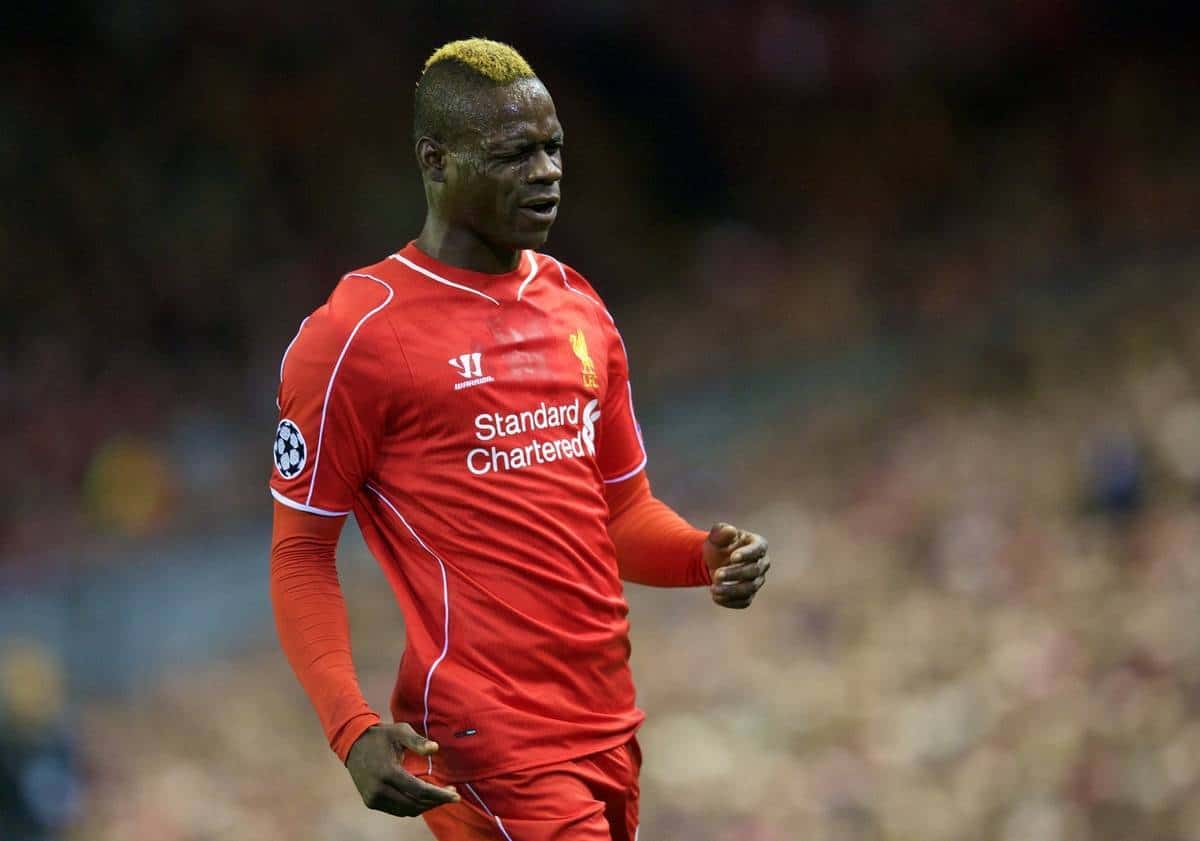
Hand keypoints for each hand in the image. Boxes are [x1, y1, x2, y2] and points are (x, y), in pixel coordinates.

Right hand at [345, 723, 461, 816]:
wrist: (353, 743)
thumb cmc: (381, 736)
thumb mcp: (400, 731)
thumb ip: (417, 741)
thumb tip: (435, 749)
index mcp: (387, 772)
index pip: (419, 791)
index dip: (439, 795)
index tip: (456, 795)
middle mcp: (379, 790)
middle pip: (415, 804)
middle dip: (436, 801)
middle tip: (452, 794)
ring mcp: (373, 798)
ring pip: (407, 810)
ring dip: (426, 806)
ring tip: (441, 795)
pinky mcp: (371, 802)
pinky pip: (397, 810)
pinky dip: (413, 806)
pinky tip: (424, 797)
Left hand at [703, 523, 769, 609]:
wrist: (713, 561)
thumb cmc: (719, 544)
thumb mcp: (716, 535)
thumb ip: (721, 531)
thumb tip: (730, 530)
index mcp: (758, 544)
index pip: (758, 549)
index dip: (747, 554)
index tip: (732, 557)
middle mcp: (762, 563)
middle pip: (754, 571)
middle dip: (735, 574)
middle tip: (716, 574)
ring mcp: (757, 580)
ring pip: (749, 589)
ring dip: (731, 590)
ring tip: (713, 588)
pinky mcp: (749, 594)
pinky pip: (744, 602)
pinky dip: (730, 601)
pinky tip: (715, 596)